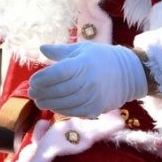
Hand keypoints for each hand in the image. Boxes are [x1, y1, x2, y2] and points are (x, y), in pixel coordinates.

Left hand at [28, 42, 146, 117]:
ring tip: (39, 100)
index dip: (42, 78)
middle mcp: (88, 81)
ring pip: (64, 104)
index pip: (58, 73)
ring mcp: (93, 96)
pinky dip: (60, 110)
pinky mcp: (96, 108)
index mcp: (83, 64)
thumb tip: (41, 49)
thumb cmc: (101, 57)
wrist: (129, 73)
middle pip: (59, 90)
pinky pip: (74, 112)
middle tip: (32, 92)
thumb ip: (60, 51)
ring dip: (49, 103)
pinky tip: (53, 106)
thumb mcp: (82, 49)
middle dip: (41, 93)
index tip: (32, 80)